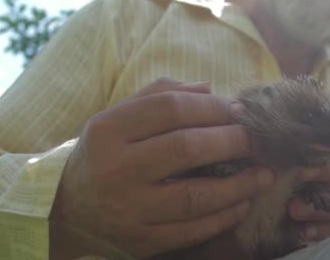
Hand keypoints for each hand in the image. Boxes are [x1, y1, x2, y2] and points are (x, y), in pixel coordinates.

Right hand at [50, 78, 273, 257]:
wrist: (65, 209)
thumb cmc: (103, 154)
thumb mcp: (117, 116)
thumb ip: (159, 95)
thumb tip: (210, 89)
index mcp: (109, 129)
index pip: (171, 108)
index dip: (213, 107)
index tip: (240, 111)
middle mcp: (116, 168)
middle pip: (186, 148)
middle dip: (233, 141)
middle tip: (258, 140)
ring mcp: (128, 208)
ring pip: (194, 196)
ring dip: (239, 185)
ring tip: (264, 174)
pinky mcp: (140, 240)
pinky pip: (191, 231)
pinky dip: (223, 218)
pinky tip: (242, 204)